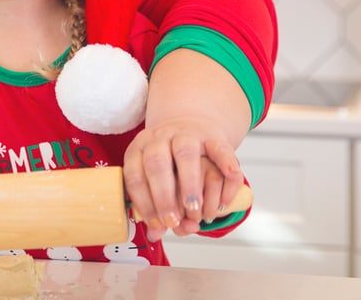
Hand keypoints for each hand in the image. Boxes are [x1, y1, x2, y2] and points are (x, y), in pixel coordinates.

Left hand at [122, 116, 243, 241]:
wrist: (192, 124)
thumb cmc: (171, 162)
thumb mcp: (157, 179)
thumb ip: (157, 207)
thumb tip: (155, 236)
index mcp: (140, 148)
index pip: (135, 174)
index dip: (144, 202)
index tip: (157, 224)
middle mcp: (161, 138)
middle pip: (157, 163)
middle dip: (164, 195)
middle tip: (173, 220)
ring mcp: (187, 134)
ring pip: (186, 154)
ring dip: (190, 184)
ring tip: (194, 210)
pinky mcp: (212, 137)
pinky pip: (220, 150)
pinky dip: (226, 170)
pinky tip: (225, 195)